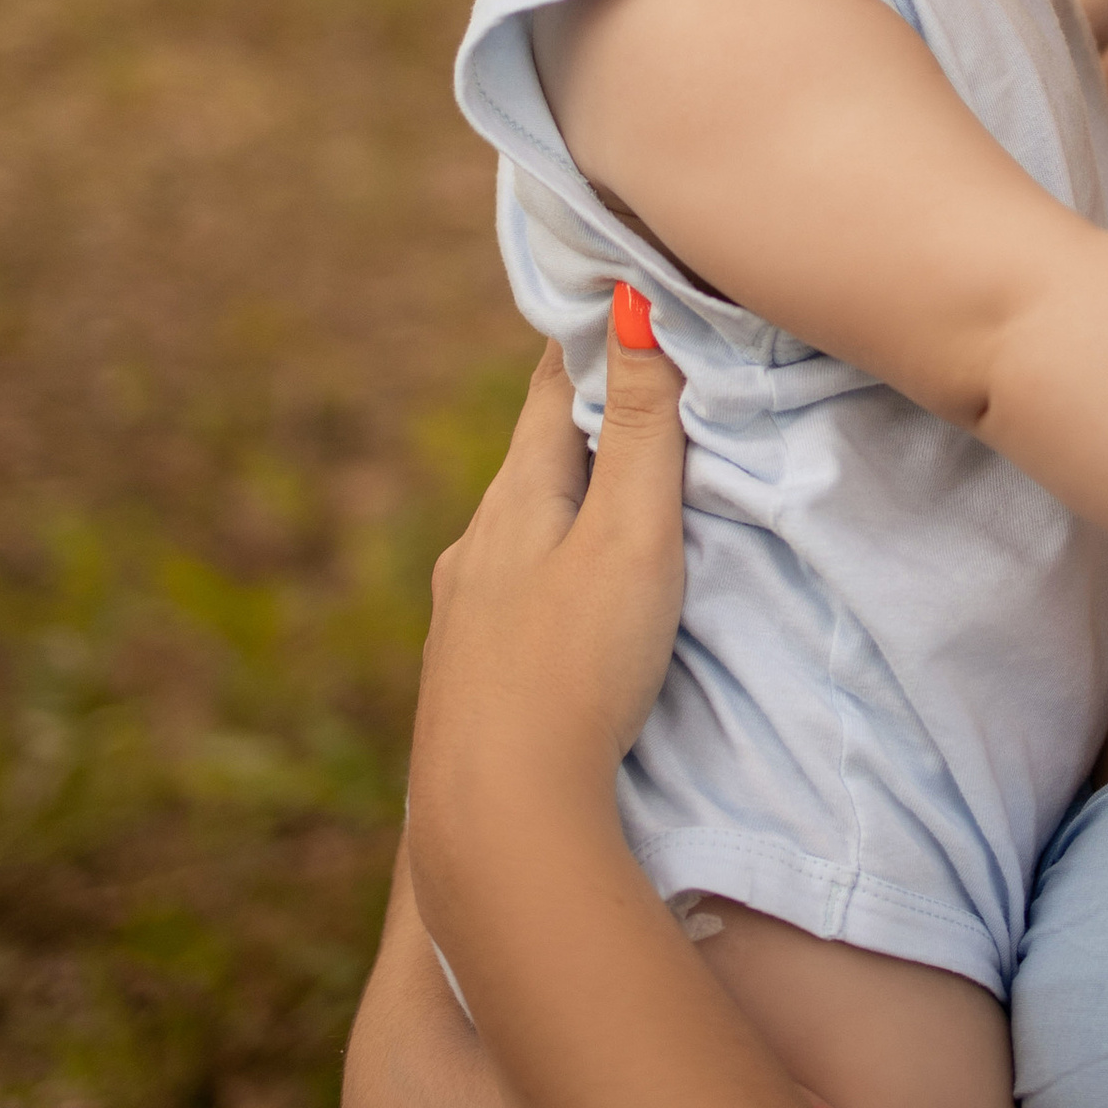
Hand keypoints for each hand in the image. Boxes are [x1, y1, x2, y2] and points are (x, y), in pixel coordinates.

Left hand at [406, 292, 684, 926]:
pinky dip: (552, 569)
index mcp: (514, 501)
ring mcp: (464, 617)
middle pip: (534, 460)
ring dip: (567, 502)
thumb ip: (643, 429)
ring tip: (616, 492)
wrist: (498, 816)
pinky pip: (516, 594)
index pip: (550, 390)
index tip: (616, 292)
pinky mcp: (471, 679)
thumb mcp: (628, 538)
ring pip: (521, 531)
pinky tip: (569, 601)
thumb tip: (632, 301)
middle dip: (583, 420)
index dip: (587, 339)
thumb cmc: (574, 668)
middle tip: (638, 380)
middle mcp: (476, 548)